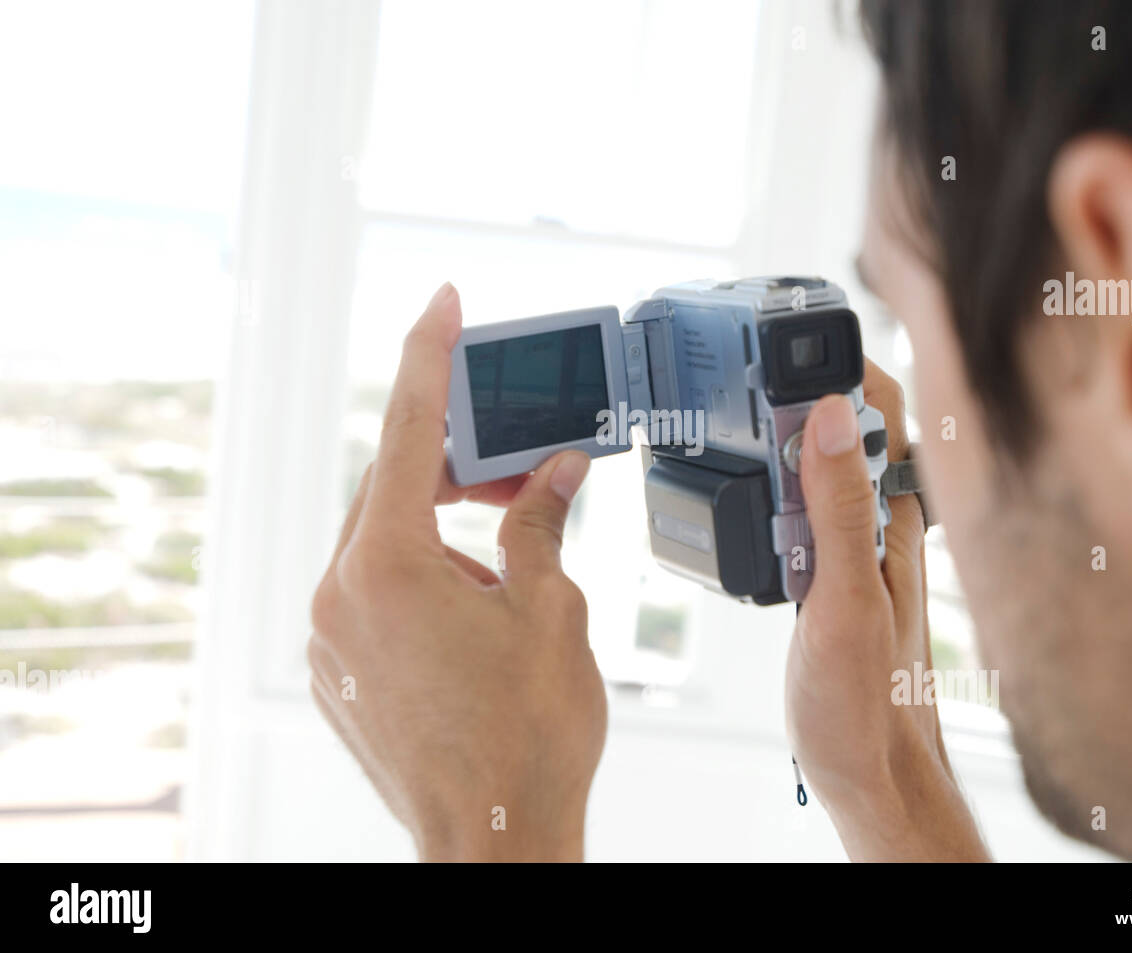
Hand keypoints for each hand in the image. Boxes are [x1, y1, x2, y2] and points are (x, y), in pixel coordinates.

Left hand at [308, 283, 606, 861]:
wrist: (495, 840)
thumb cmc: (527, 739)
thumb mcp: (550, 611)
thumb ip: (539, 526)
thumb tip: (554, 474)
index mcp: (388, 566)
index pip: (408, 432)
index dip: (430, 357)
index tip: (443, 304)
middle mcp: (341, 595)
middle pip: (392, 488)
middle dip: (456, 466)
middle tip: (519, 462)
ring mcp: (332, 640)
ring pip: (383, 543)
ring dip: (444, 532)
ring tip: (510, 559)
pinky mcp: (339, 674)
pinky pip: (374, 593)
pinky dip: (423, 577)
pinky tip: (476, 606)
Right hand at [785, 357, 988, 860]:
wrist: (869, 772)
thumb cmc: (867, 705)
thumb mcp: (846, 602)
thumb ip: (839, 510)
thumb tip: (829, 416)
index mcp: (892, 520)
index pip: (882, 410)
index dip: (843, 360)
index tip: (791, 332)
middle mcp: (879, 524)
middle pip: (851, 426)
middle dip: (804, 380)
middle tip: (749, 355)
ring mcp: (853, 548)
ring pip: (823, 465)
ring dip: (785, 428)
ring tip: (738, 401)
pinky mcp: (827, 575)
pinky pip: (804, 509)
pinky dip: (772, 483)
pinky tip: (746, 487)